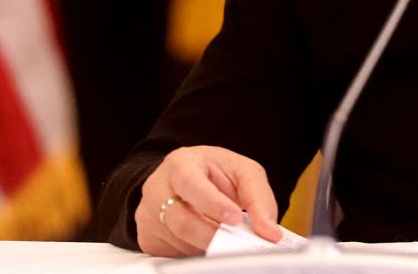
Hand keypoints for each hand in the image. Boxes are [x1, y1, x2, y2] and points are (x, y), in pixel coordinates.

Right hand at [136, 145, 281, 256]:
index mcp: (180, 163)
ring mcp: (147, 214)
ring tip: (227, 240)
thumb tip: (270, 232)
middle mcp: (157, 187)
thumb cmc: (216, 174)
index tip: (235, 219)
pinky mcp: (147, 237)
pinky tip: (207, 243)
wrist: (188, 179)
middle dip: (213, 235)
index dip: (213, 204)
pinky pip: (171, 254)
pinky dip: (194, 253)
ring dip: (207, 246)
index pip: (191, 184)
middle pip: (181, 220)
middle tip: (238, 242)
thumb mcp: (243, 173)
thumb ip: (259, 198)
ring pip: (178, 241)